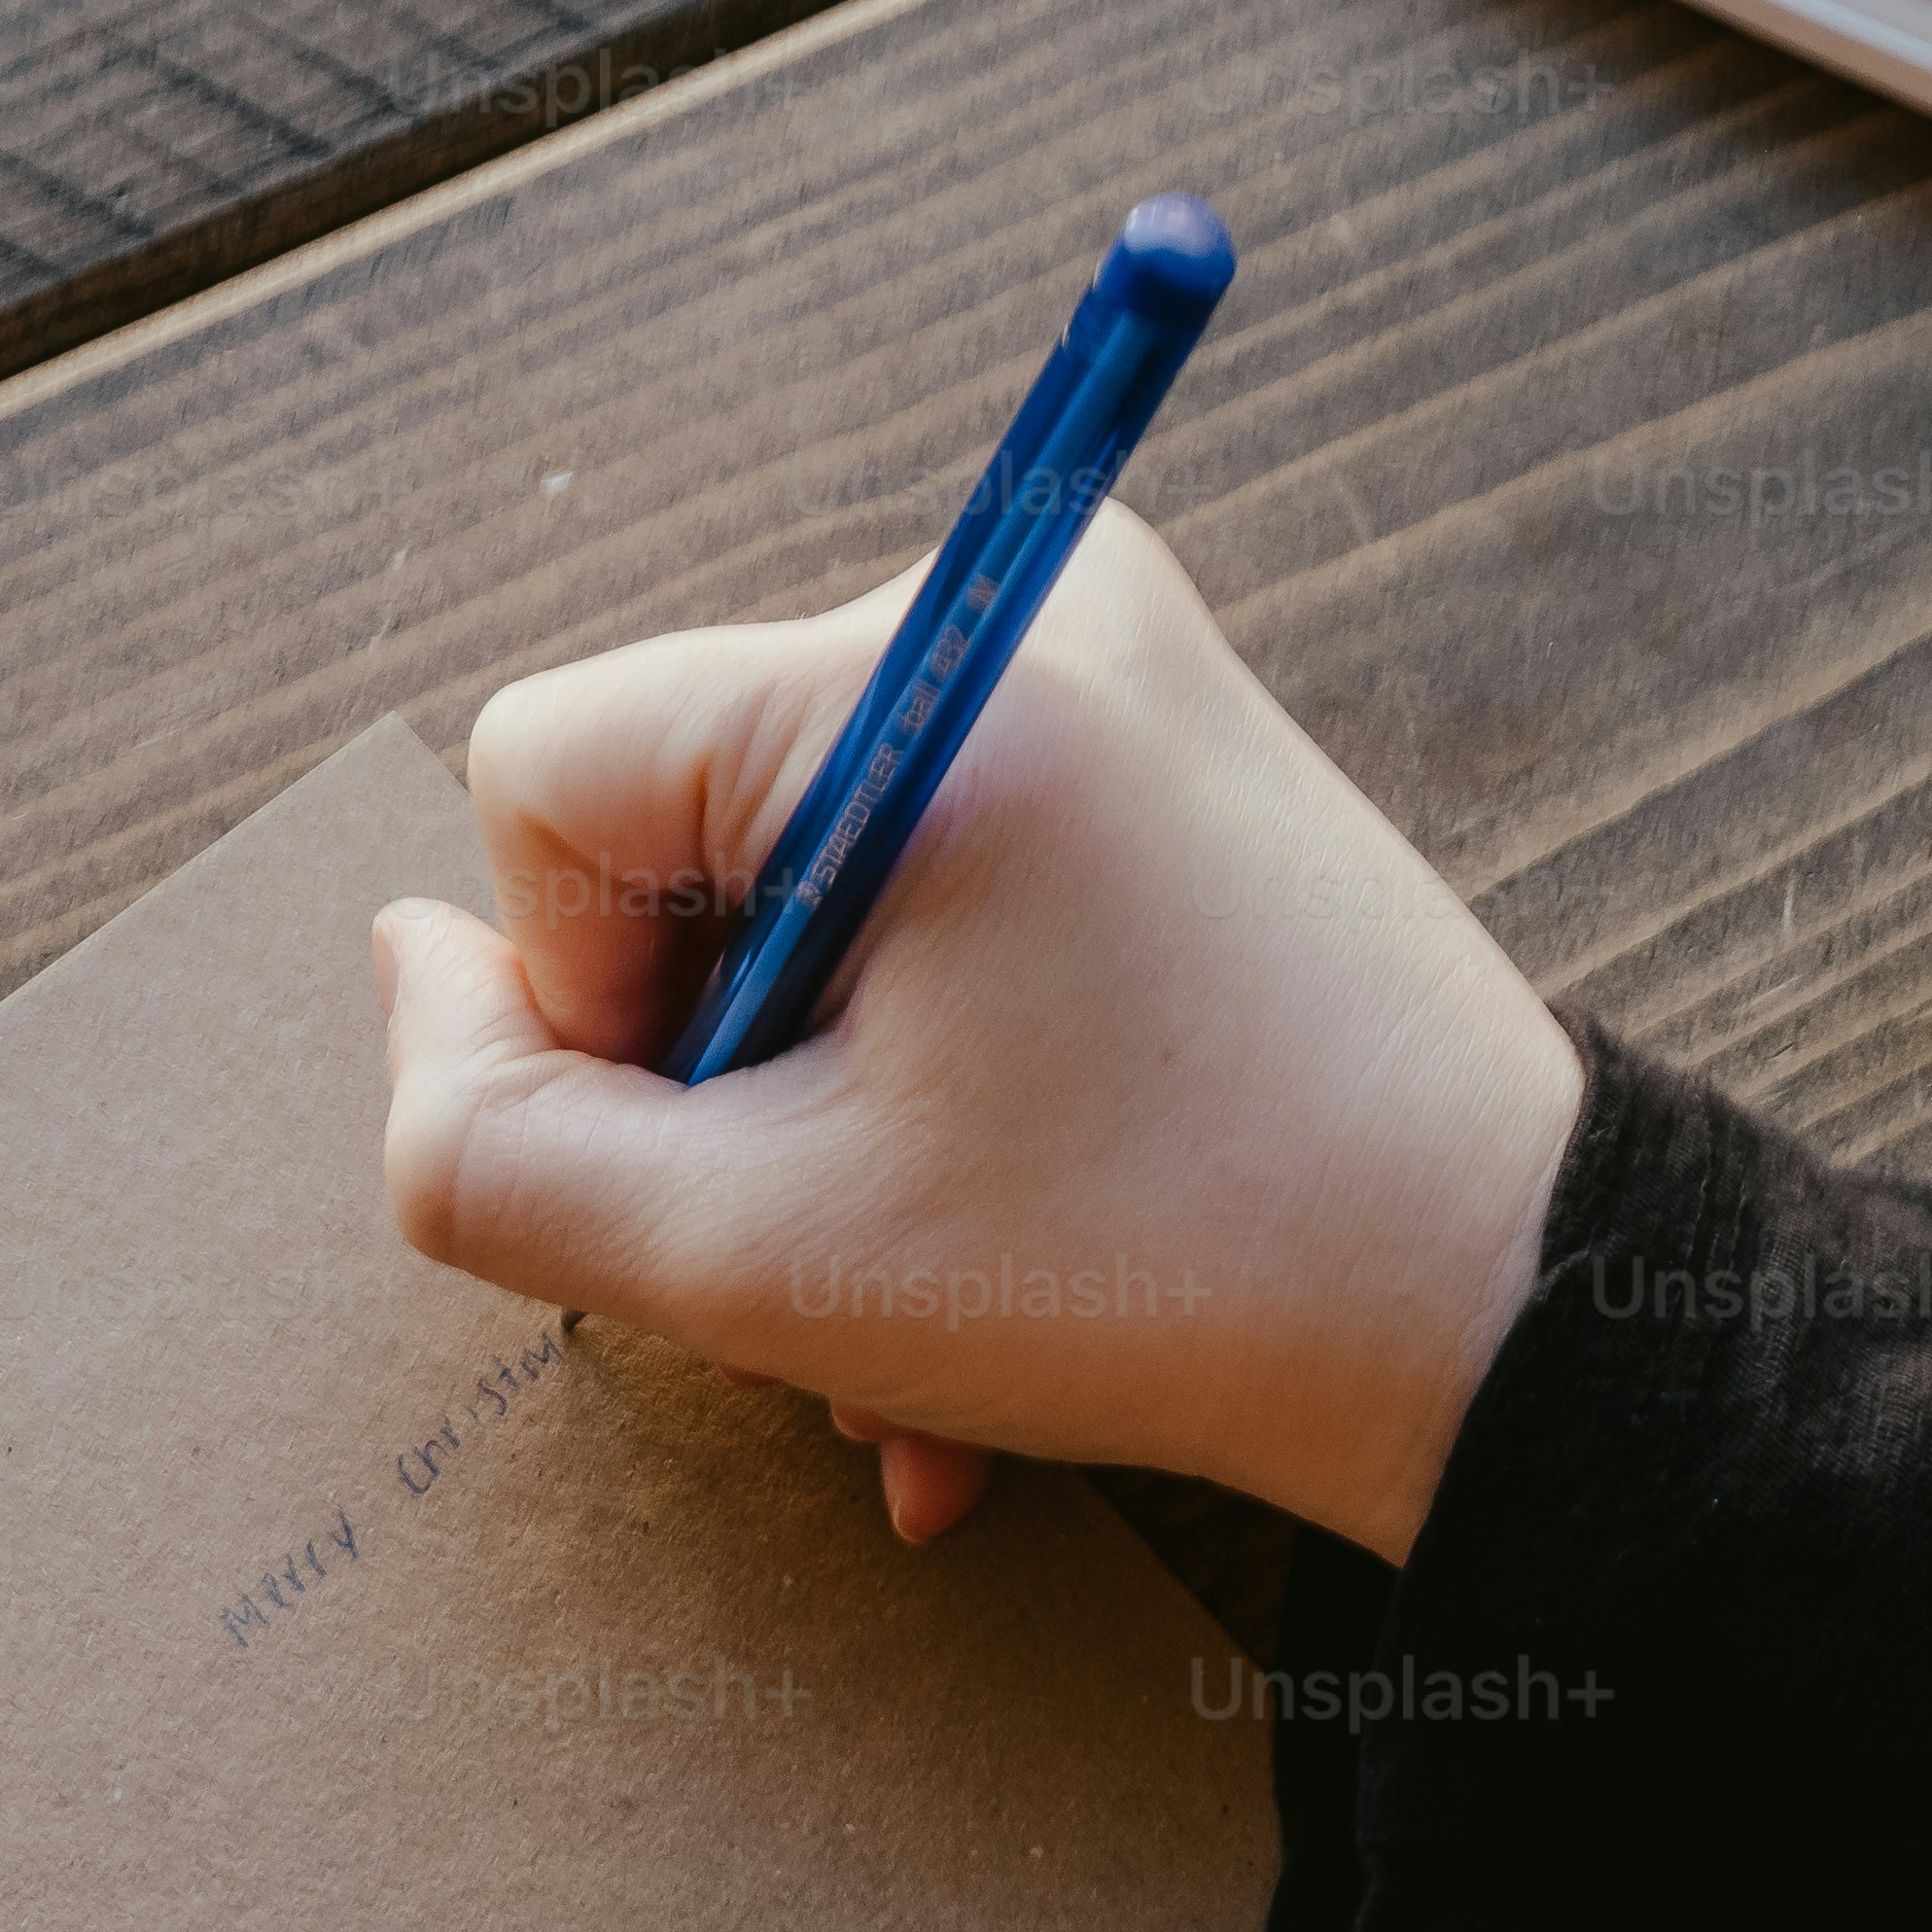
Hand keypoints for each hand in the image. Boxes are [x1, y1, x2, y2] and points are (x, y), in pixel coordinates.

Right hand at [371, 509, 1580, 1555]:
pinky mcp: (1167, 752)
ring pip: (809, 894)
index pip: (550, 772)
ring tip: (925, 1326)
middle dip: (722, 1087)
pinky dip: (932, 1088)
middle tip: (842, 1262)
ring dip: (826, 1135)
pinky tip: (988, 1275)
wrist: (1523, 1319)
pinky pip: (942, 895)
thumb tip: (408, 969)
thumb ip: (490, 1140)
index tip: (738, 1154)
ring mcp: (1113, 668)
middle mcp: (1024, 605)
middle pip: (680, 830)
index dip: (576, 1002)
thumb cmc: (1164, 1277)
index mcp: (924, 675)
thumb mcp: (756, 1262)